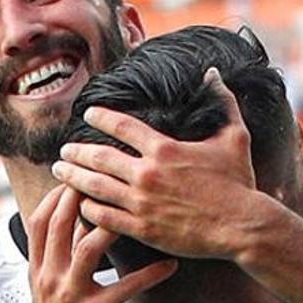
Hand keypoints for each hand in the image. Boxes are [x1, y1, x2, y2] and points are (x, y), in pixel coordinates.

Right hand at [26, 185, 176, 302]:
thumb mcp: (47, 291)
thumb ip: (57, 259)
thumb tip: (75, 225)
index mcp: (38, 269)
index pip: (40, 220)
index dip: (56, 194)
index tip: (77, 175)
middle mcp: (51, 276)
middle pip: (61, 223)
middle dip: (83, 194)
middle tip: (110, 175)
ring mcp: (71, 294)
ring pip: (89, 246)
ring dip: (113, 223)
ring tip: (138, 209)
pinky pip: (126, 286)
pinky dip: (151, 273)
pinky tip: (170, 264)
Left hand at [53, 68, 275, 259]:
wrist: (243, 226)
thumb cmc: (240, 183)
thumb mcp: (235, 137)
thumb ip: (223, 102)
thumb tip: (214, 73)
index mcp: (164, 149)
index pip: (122, 126)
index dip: (101, 117)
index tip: (88, 114)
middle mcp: (147, 174)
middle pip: (99, 157)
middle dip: (76, 152)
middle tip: (63, 150)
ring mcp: (142, 203)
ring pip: (95, 187)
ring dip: (73, 178)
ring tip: (59, 172)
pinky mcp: (143, 229)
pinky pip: (105, 218)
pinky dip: (88, 210)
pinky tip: (79, 204)